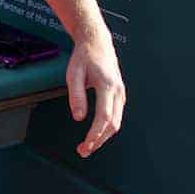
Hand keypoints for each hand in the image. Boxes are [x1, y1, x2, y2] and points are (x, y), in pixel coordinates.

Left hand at [65, 32, 124, 157]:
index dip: (95, 134)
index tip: (86, 145)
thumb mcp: (73, 73)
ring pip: (116, 122)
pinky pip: (115, 116)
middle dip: (99, 140)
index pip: (104, 116)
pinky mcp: (119, 95)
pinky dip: (106, 128)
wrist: (97, 43)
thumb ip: (76, 95)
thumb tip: (79, 117)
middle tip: (83, 151)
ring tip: (87, 146)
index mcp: (107, 85)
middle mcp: (118, 91)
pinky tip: (96, 134)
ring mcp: (121, 93)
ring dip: (103, 136)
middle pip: (113, 124)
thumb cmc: (84, 56)